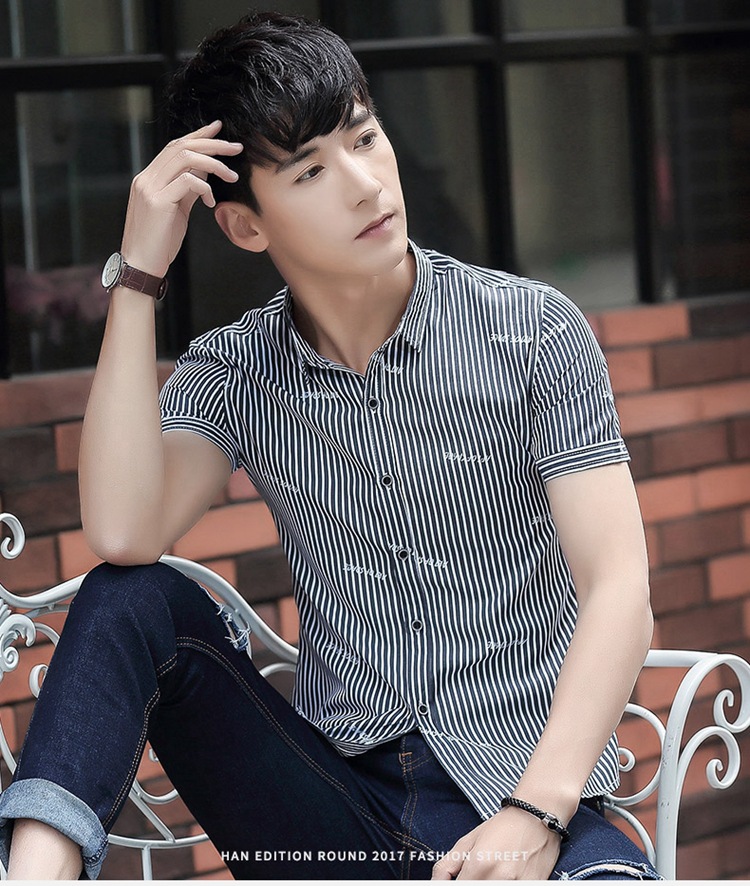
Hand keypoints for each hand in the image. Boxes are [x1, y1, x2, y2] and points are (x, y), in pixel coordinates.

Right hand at [120, 120, 242, 277]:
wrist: (141, 266)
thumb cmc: (159, 242)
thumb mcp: (176, 210)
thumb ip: (187, 190)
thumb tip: (205, 172)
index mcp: (148, 178)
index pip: (174, 146)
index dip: (198, 135)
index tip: (218, 129)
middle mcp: (146, 178)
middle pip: (181, 147)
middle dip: (212, 144)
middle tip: (236, 148)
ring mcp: (149, 188)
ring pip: (185, 158)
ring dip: (214, 164)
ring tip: (232, 177)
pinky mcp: (157, 202)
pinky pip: (187, 182)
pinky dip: (204, 188)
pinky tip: (210, 203)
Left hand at [431, 807, 561, 879]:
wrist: (537, 817)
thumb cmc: (501, 826)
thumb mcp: (469, 840)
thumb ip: (447, 866)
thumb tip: (436, 883)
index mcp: (478, 865)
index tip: (458, 880)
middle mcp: (498, 878)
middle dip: (470, 883)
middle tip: (474, 875)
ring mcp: (518, 885)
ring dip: (487, 883)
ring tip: (490, 872)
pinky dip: (504, 884)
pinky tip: (505, 875)